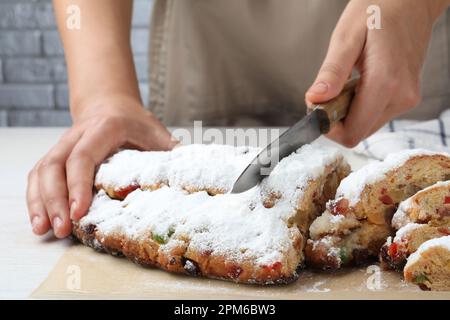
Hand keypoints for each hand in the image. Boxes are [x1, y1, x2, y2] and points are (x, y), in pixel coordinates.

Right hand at [26, 95, 177, 237]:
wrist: (111, 105)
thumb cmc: (137, 122)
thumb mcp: (157, 132)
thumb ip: (172, 153)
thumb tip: (196, 179)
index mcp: (104, 127)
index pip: (84, 156)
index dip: (79, 184)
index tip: (80, 211)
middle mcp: (77, 135)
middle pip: (55, 165)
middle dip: (55, 199)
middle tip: (63, 229)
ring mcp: (63, 144)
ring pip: (41, 171)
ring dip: (40, 202)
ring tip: (44, 230)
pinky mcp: (56, 155)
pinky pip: (38, 175)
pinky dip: (36, 198)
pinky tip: (40, 220)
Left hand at [306, 0, 448, 146]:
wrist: (411, 1)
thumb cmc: (378, 11)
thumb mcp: (346, 37)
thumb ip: (331, 72)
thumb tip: (314, 100)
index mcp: (385, 83)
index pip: (352, 132)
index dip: (328, 126)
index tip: (317, 106)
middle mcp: (401, 97)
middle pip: (358, 132)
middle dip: (336, 118)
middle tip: (328, 91)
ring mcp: (406, 99)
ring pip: (366, 125)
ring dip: (348, 112)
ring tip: (345, 82)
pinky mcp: (406, 97)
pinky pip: (376, 114)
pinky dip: (360, 106)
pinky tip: (358, 83)